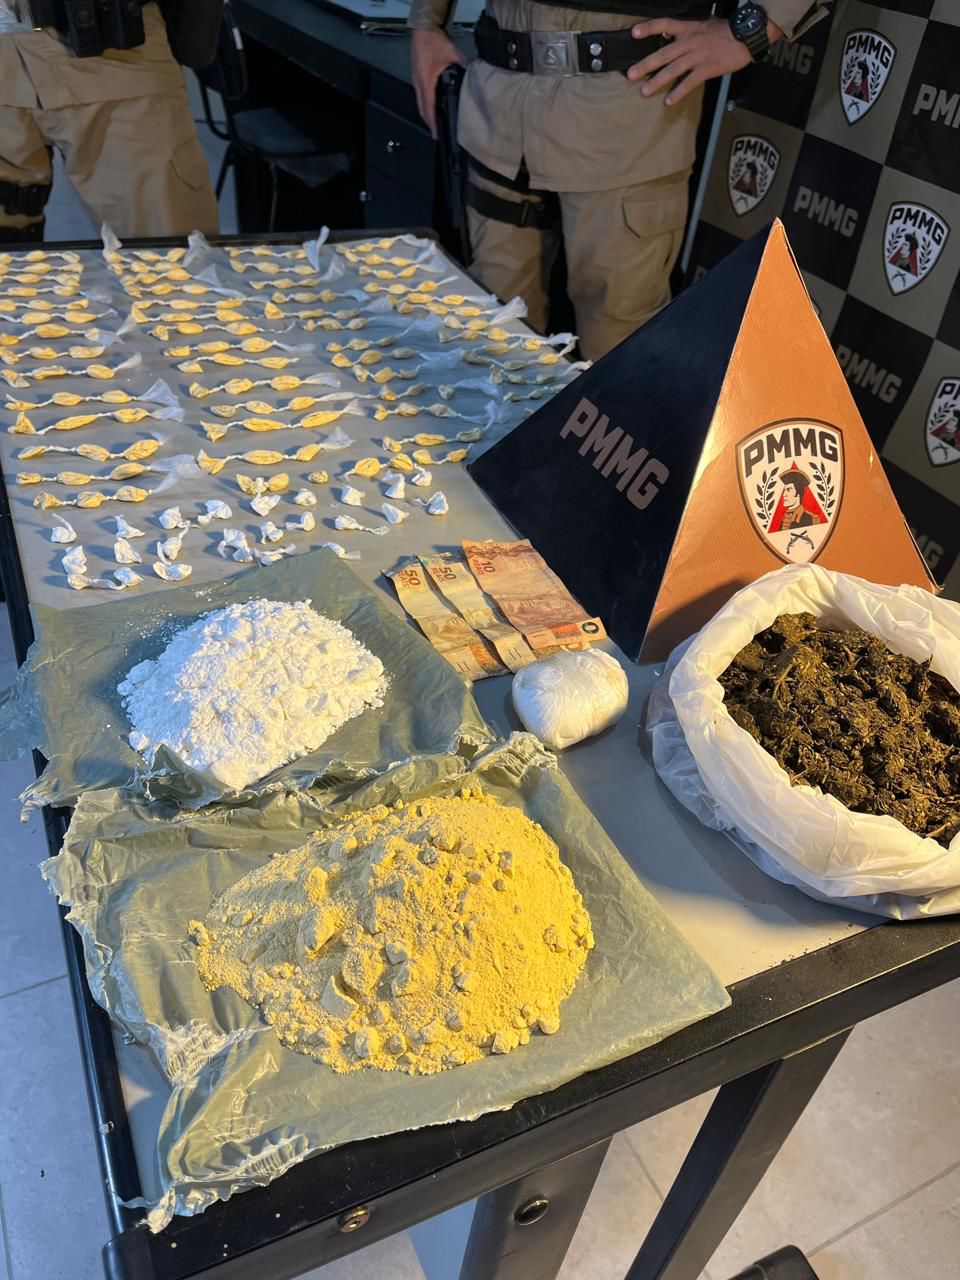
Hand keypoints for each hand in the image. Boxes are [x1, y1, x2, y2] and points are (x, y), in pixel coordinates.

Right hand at [411, 28, 469, 137]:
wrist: (422, 28)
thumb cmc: (432, 40)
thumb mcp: (451, 52)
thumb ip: (465, 63)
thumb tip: (475, 72)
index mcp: (426, 80)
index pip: (429, 107)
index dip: (432, 122)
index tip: (436, 133)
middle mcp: (419, 82)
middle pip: (422, 109)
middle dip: (429, 122)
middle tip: (436, 133)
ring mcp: (416, 79)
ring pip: (420, 103)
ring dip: (426, 114)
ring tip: (434, 123)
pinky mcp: (416, 76)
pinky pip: (419, 95)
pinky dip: (425, 103)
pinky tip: (432, 104)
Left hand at [627, 16, 781, 106]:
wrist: (746, 35)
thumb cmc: (727, 32)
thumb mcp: (705, 26)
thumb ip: (689, 34)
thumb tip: (675, 40)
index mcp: (689, 29)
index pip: (665, 24)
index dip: (649, 28)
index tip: (634, 33)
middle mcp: (690, 41)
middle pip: (663, 53)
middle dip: (646, 64)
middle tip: (631, 74)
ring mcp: (698, 55)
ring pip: (673, 69)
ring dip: (657, 81)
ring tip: (645, 91)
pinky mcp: (707, 68)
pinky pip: (690, 82)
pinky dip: (679, 92)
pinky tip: (669, 101)